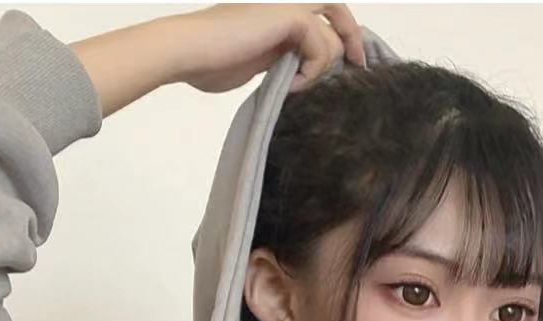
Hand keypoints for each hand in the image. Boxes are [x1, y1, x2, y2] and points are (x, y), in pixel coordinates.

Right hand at [173, 4, 365, 95]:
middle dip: (352, 42)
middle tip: (356, 71)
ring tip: (298, 87)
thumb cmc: (206, 63)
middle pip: (336, 12)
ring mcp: (284, 11)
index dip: (341, 37)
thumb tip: (288, 87)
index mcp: (276, 21)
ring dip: (323, 67)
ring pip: (331, 32)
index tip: (350, 68)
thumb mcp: (249, 68)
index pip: (321, 18)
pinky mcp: (285, 17)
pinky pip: (320, 43)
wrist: (186, 50)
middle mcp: (284, 11)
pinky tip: (292, 84)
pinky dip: (313, 70)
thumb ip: (273, 69)